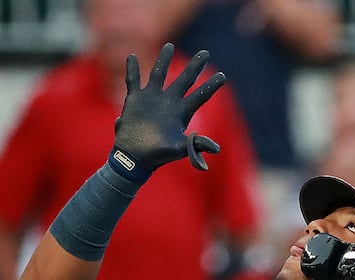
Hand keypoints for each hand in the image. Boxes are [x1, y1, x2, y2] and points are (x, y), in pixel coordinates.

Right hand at [109, 43, 225, 184]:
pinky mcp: (135, 100)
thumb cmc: (158, 156)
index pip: (200, 96)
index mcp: (181, 112)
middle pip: (184, 80)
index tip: (223, 76)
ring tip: (169, 45)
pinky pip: (132, 81)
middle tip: (205, 53)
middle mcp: (168, 102)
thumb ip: (196, 146)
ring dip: (163, 59)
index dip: (211, 86)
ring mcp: (151, 99)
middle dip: (195, 66)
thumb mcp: (179, 150)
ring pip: (159, 73)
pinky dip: (132, 69)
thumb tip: (216, 149)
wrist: (134, 158)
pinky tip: (131, 56)